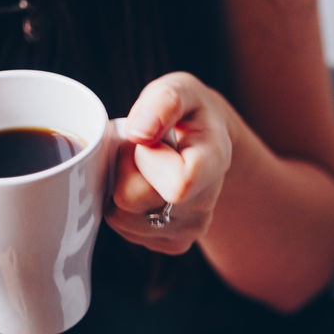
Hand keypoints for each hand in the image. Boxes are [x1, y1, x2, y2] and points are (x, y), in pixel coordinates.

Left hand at [106, 72, 234, 255]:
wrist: (207, 146)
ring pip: (122, 218)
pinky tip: (144, 187)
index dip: (146, 159)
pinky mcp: (171, 244)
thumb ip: (164, 101)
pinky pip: (124, 229)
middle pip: (133, 201)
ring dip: (120, 188)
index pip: (178, 183)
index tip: (148, 139)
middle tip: (139, 150)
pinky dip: (123, 207)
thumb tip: (140, 132)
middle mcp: (205, 205)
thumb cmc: (190, 114)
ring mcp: (189, 230)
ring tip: (143, 169)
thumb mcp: (181, 89)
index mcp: (214, 162)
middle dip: (122, 170)